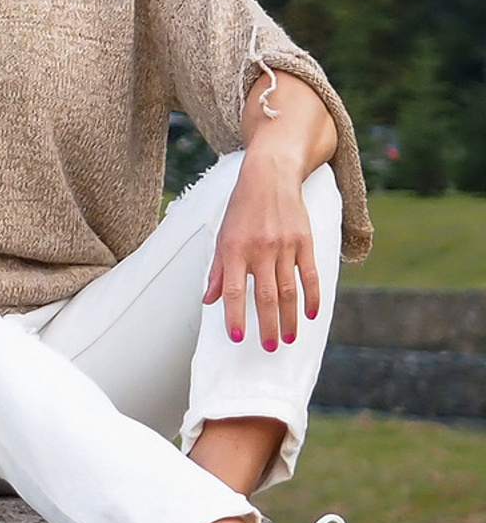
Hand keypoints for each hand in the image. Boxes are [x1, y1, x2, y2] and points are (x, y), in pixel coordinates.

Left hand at [206, 147, 320, 348]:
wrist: (270, 176)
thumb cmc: (241, 209)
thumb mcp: (222, 235)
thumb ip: (218, 270)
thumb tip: (210, 300)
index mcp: (234, 249)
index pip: (234, 290)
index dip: (235, 315)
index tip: (237, 337)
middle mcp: (260, 249)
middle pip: (266, 296)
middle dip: (267, 325)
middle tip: (268, 347)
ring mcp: (285, 246)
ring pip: (289, 291)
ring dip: (289, 318)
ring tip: (287, 338)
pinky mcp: (305, 242)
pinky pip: (310, 276)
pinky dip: (312, 298)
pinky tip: (310, 315)